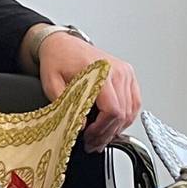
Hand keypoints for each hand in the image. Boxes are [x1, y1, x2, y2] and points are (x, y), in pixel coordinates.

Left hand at [37, 30, 141, 150]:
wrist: (63, 44)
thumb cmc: (58, 59)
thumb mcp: (52, 83)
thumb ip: (66, 105)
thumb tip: (80, 126)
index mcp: (100, 71)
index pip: (112, 109)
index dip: (102, 129)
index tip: (89, 137)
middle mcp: (117, 71)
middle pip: (122, 114)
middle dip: (107, 133)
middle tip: (92, 143)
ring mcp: (125, 73)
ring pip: (131, 111)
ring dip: (117, 128)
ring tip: (100, 137)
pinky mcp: (128, 75)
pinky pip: (134, 103)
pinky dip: (125, 117)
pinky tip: (112, 125)